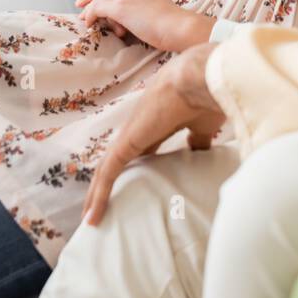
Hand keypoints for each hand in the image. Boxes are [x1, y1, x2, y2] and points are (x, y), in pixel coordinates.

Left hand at [76, 0, 210, 51]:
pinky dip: (90, 15)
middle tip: (80, 1)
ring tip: (83, 16)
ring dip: (88, 7)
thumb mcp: (160, 1)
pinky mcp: (119, 6)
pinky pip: (97, 8)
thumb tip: (140, 6)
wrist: (175, 26)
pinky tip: (90, 22)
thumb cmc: (172, 21)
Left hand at [83, 42, 223, 224]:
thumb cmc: (206, 96)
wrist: (202, 78)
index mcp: (155, 122)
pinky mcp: (127, 142)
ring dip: (97, 193)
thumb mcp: (201, 126)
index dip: (131, 169)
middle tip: (101, 210)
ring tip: (91, 219)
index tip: (130, 189)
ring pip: (106, 168)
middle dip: (106, 184)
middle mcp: (139, 127)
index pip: (136, 150)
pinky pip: (108, 172)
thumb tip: (199, 154)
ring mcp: (131, 133)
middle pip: (115, 160)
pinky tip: (94, 215)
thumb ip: (196, 140)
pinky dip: (100, 194)